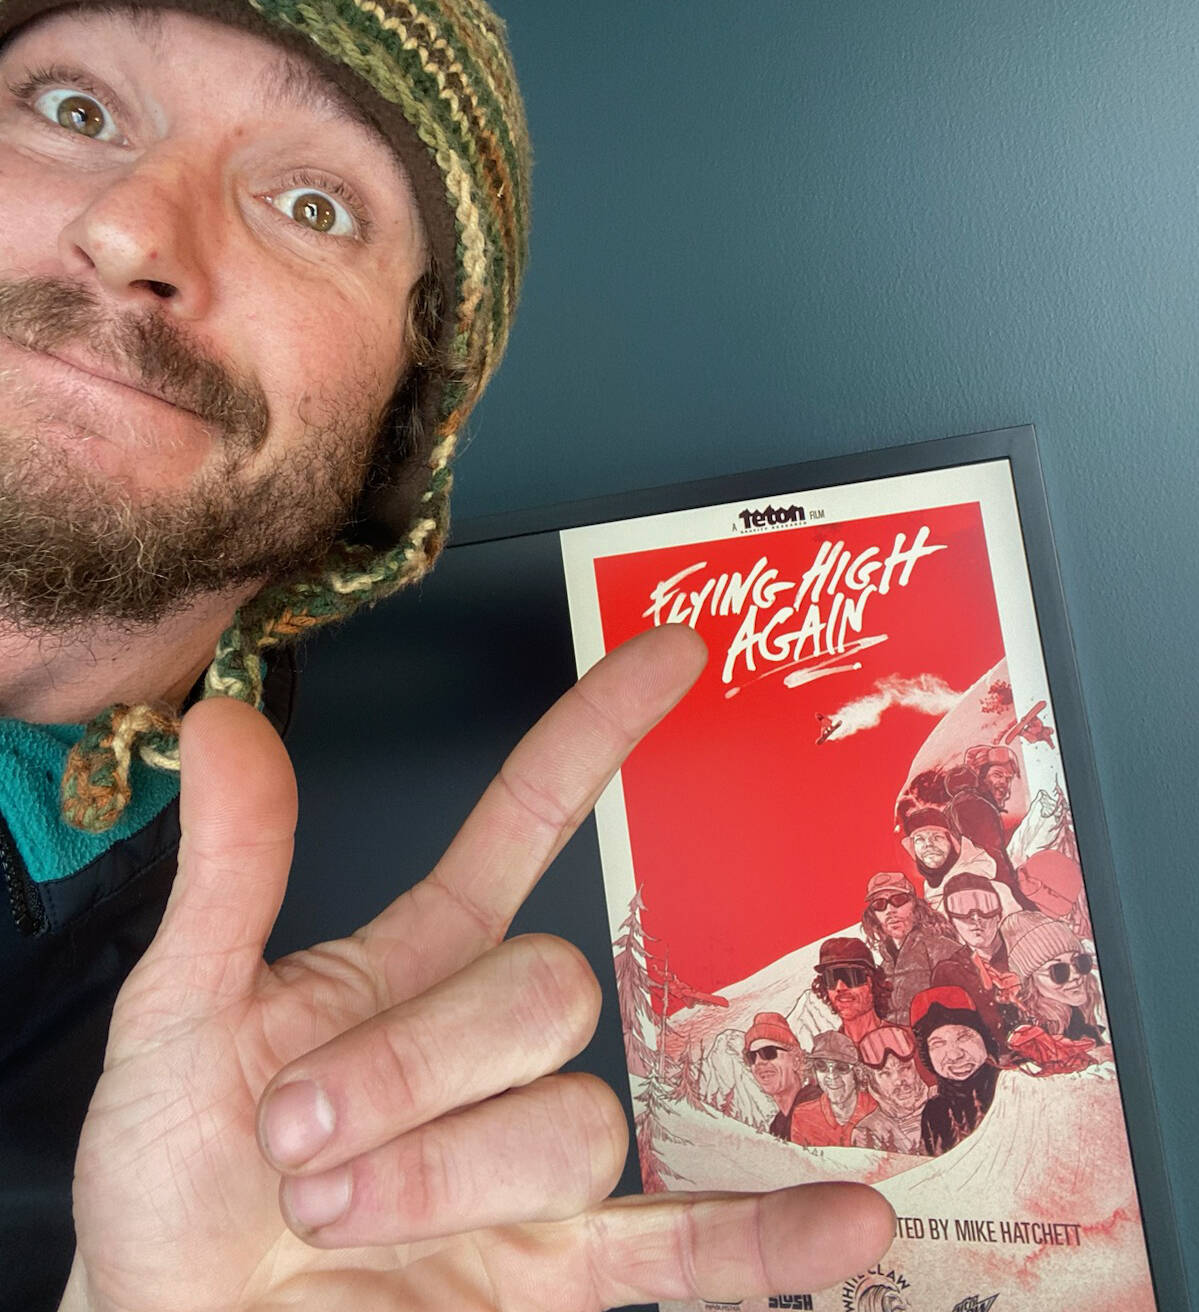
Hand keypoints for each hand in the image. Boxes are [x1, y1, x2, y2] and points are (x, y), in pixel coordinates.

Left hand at [63, 626, 892, 1310]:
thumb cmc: (177, 1179)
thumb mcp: (180, 1017)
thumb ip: (229, 880)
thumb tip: (227, 727)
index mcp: (417, 960)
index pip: (533, 820)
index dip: (599, 731)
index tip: (670, 654)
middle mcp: (494, 1049)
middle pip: (554, 989)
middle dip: (416, 1065)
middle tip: (300, 1133)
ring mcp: (537, 1161)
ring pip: (579, 1122)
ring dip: (442, 1178)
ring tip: (342, 1217)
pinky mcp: (563, 1272)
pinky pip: (686, 1252)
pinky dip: (768, 1243)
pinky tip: (848, 1225)